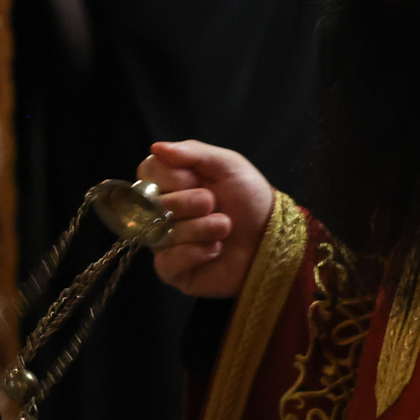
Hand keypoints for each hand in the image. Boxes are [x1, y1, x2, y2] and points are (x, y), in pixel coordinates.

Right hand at [138, 140, 276, 297]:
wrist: (272, 237)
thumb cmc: (250, 198)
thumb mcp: (227, 165)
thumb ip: (192, 152)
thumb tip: (156, 147)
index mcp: (171, 184)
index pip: (146, 173)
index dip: (169, 177)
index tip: (194, 180)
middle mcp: (162, 212)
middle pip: (153, 204)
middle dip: (188, 202)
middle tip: (213, 203)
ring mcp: (165, 243)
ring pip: (162, 233)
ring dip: (200, 228)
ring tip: (225, 226)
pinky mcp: (174, 271)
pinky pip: (167, 263)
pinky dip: (195, 253)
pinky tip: (215, 249)